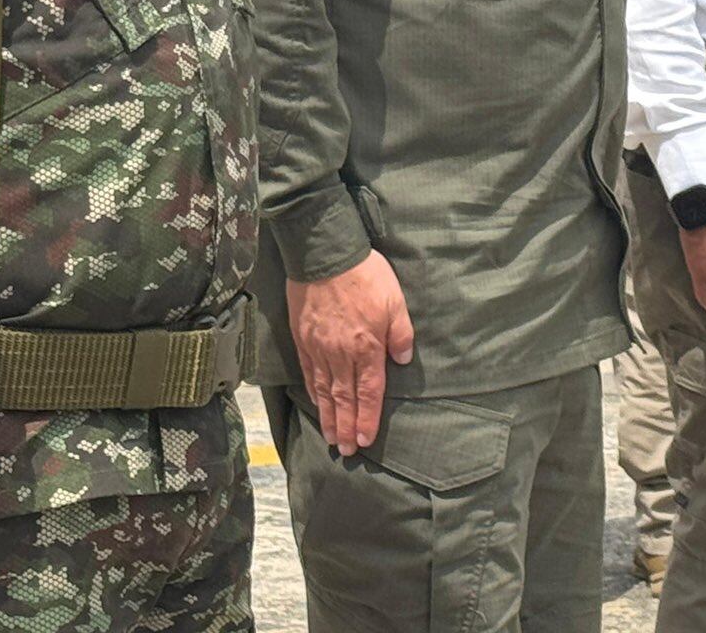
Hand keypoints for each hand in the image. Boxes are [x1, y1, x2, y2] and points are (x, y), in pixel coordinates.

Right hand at [286, 250, 414, 454]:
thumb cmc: (365, 275)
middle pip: (344, 398)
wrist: (324, 254)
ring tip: (330, 437)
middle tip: (345, 451)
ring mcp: (319, 348)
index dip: (367, 419)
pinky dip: (313, 392)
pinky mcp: (303, 338)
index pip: (368, 393)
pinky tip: (317, 403)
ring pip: (324, 391)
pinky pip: (309, 373)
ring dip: (328, 416)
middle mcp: (341, 354)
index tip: (365, 440)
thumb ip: (400, 334)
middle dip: (345, 427)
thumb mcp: (395, 301)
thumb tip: (401, 360)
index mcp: (367, 348)